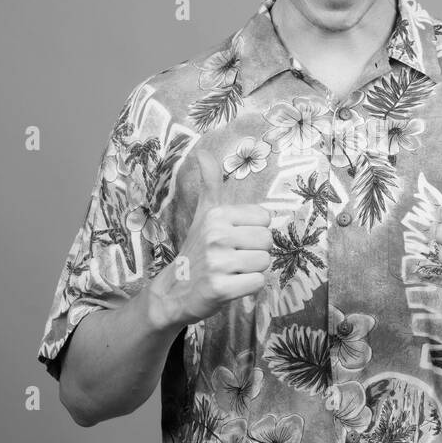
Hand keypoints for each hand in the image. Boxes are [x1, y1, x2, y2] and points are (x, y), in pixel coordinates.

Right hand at [148, 147, 273, 328]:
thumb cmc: (197, 251)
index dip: (255, 231)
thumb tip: (201, 151)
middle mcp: (216, 235)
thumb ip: (209, 183)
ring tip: (232, 272)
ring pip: (265, 262)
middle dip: (256, 252)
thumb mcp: (203, 214)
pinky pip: (258, 283)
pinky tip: (231, 286)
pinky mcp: (220, 289)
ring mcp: (217, 263)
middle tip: (234, 259)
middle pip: (267, 241)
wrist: (174, 291)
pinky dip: (249, 287)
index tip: (236, 240)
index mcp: (217, 215)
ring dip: (252, 270)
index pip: (265, 218)